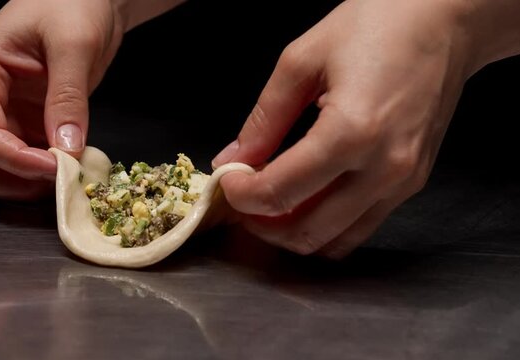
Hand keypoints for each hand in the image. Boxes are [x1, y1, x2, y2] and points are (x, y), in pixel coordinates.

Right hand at [0, 0, 122, 199]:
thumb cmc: (72, 3)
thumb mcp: (74, 43)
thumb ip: (68, 95)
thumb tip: (66, 146)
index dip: (17, 160)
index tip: (57, 168)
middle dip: (17, 180)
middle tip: (60, 179)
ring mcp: (6, 114)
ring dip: (30, 183)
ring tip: (70, 174)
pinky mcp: (28, 124)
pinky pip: (28, 163)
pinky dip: (47, 174)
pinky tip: (74, 166)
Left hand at [212, 0, 472, 257]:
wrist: (443, 22)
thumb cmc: (377, 25)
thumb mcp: (301, 61)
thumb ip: (264, 119)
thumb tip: (234, 158)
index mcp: (351, 132)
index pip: (280, 191)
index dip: (241, 195)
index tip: (227, 180)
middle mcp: (383, 168)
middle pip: (306, 232)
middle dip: (262, 224)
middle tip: (243, 199)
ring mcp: (402, 182)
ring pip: (335, 241)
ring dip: (293, 232)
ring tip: (271, 204)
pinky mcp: (411, 184)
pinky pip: (361, 227)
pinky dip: (325, 225)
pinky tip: (307, 200)